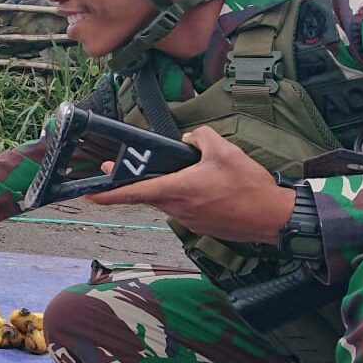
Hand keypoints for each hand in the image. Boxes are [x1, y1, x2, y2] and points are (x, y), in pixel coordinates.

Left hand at [86, 126, 293, 243]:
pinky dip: (179, 195)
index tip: (89, 195)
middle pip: (146, 195)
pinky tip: (197, 185)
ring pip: (164, 200)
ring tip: (170, 172)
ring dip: (160, 187)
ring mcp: (188, 219)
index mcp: (178, 190)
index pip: (134, 192)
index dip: (108, 194)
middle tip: (113, 169)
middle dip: (129, 182)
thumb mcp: (225, 152)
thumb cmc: (249, 187)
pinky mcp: (199, 224)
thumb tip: (190, 140)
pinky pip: (180, 207)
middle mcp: (177, 208)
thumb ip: (201, 138)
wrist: (273, 218)